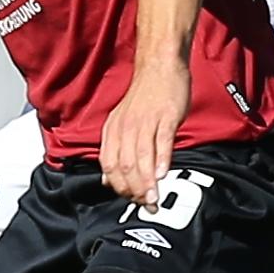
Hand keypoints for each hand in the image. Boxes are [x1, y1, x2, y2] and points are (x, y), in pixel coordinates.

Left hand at [101, 53, 189, 201]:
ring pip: (141, 158)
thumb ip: (116, 150)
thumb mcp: (122, 123)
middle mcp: (125, 128)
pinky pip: (161, 142)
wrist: (160, 67)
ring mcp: (146, 122)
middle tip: (147, 205)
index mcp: (113, 131)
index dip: (120, 188)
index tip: (132, 200)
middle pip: (125, 166)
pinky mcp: (166, 117)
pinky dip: (162, 160)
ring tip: (154, 199)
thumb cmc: (145, 98)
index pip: (110, 166)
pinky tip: (163, 175)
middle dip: (135, 191)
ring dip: (147, 182)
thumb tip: (107, 178)